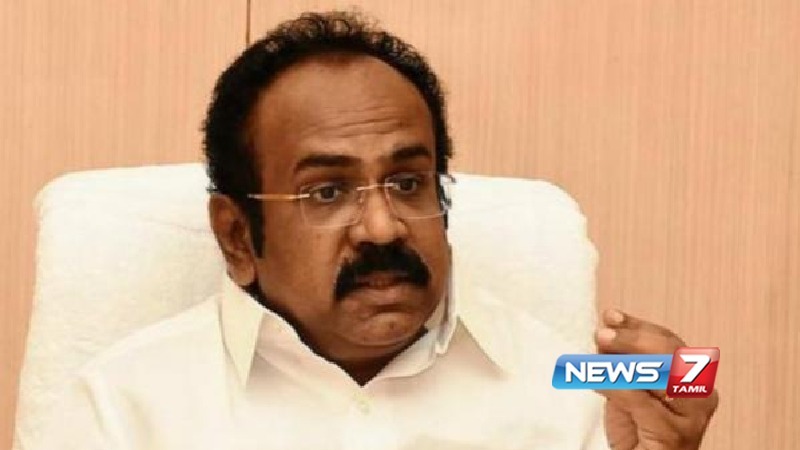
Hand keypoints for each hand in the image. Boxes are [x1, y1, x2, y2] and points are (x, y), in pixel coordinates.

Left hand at [595, 309, 718, 449]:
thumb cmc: (638, 427)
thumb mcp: (631, 385)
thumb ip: (625, 358)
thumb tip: (607, 327)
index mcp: (695, 376)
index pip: (668, 341)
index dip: (638, 327)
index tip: (611, 316)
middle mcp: (701, 394)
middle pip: (668, 354)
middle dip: (631, 340)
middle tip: (602, 334)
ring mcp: (691, 416)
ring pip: (658, 375)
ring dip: (621, 361)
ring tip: (594, 358)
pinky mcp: (673, 434)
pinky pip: (639, 400)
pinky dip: (614, 386)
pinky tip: (596, 382)